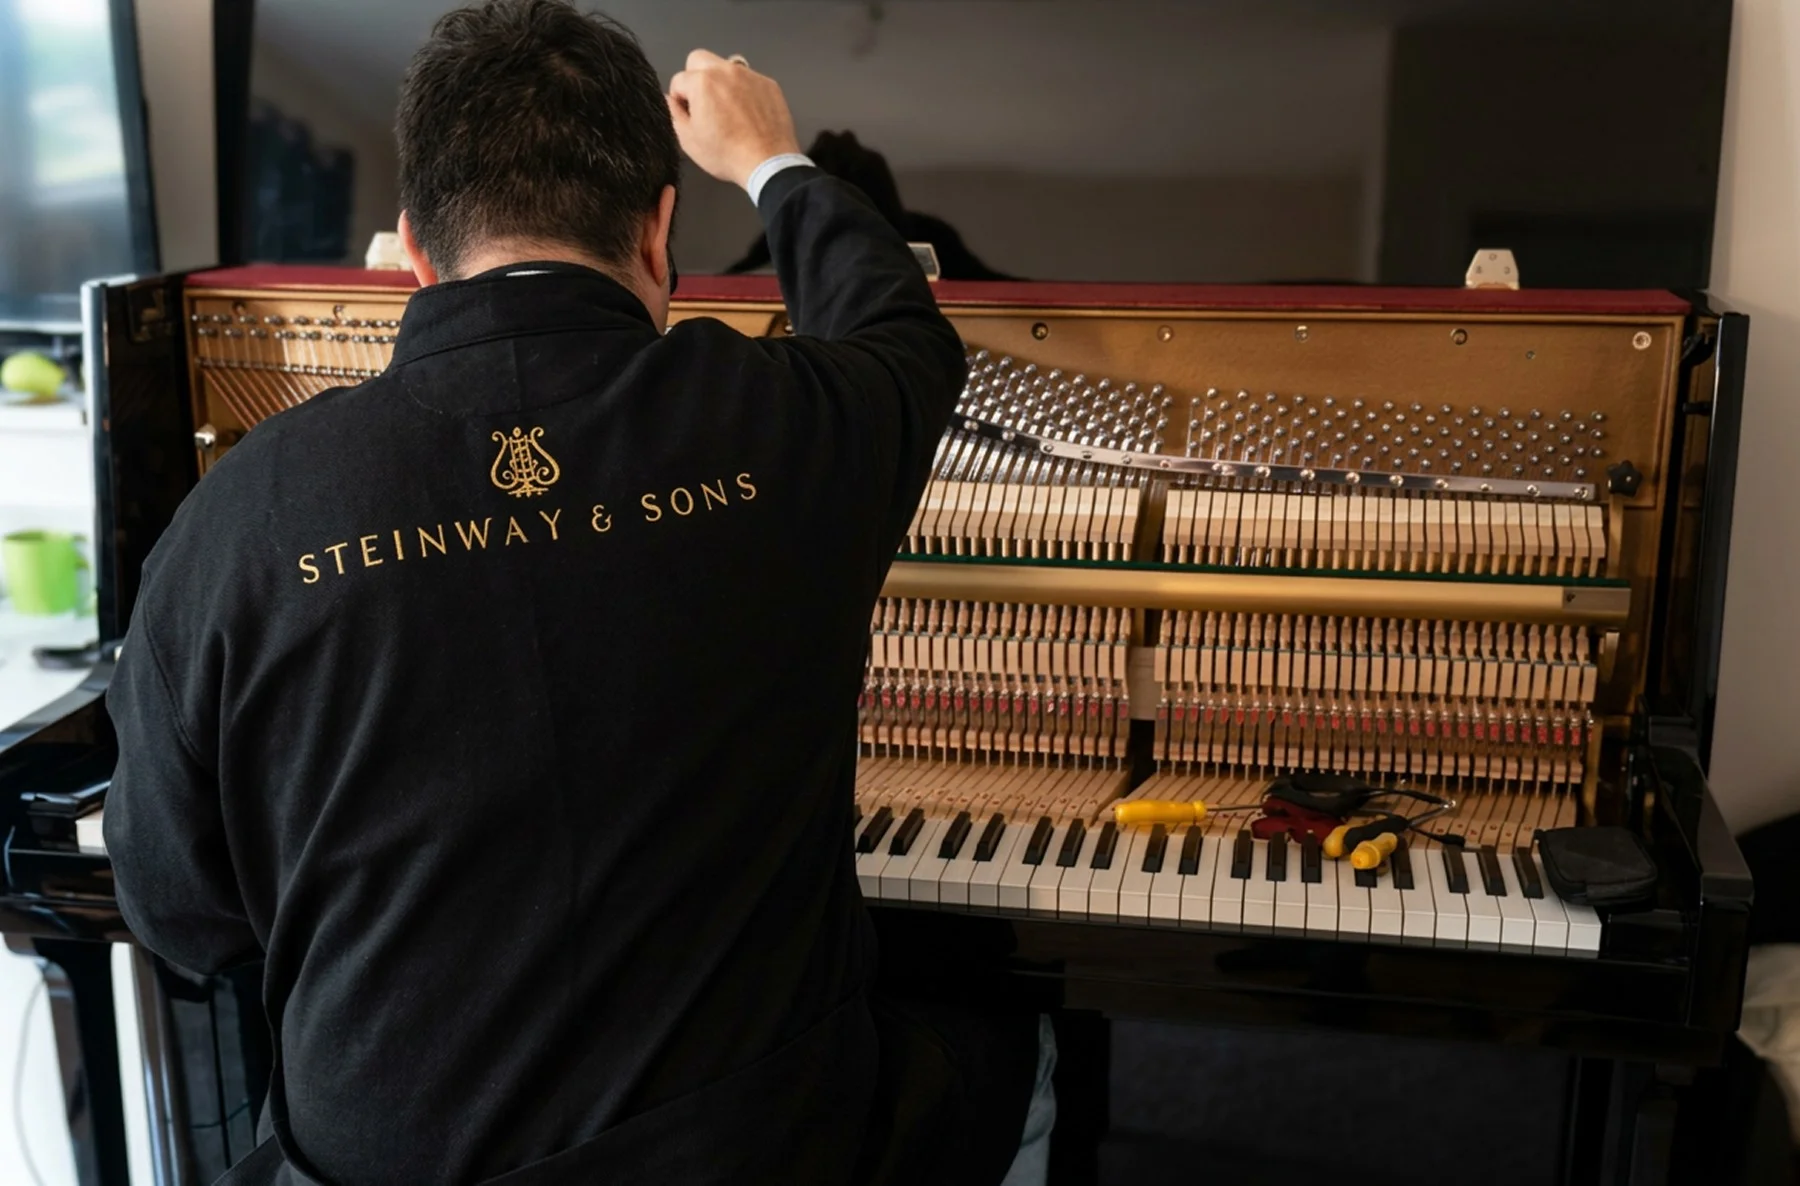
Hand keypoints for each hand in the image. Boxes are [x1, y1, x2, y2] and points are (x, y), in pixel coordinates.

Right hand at [668, 50, 800, 188]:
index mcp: (702, 82)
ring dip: (721, 81)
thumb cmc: (726, 154)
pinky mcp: (769, 84)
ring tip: (727, 108)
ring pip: (726, 66)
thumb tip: (671, 100)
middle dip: (695, 77)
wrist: (767, 163)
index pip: (678, 80)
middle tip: (703, 102)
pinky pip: (749, 79)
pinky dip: (744, 90)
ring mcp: (750, 75)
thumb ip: (674, 114)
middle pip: (699, 59)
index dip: (679, 99)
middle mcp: (726, 70)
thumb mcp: (689, 140)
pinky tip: (747, 113)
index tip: (688, 114)